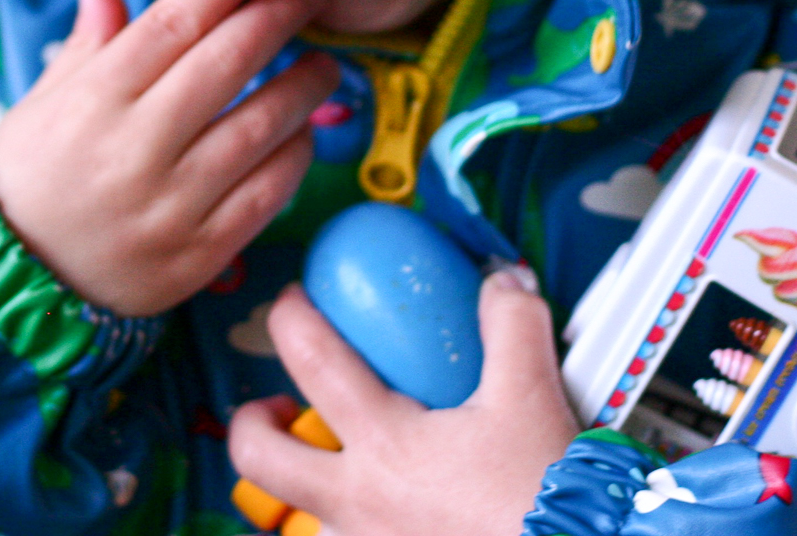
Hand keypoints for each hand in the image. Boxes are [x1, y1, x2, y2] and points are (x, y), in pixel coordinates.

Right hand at [0, 0, 339, 315]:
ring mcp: (170, 206)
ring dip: (303, 86)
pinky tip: (303, 131)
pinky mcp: (199, 255)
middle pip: (224, 65)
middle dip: (276, 16)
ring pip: (258, 128)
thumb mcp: (45, 103)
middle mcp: (134, 149)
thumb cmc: (31, 179)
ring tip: (322, 63)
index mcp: (93, 101)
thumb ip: (90, 42)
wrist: (14, 285)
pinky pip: (267, 194)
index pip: (172, 24)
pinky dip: (295, 155)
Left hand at [228, 271, 576, 535]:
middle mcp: (357, 503)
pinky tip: (393, 518)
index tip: (292, 301)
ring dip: (305, 488)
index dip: (291, 318)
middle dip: (254, 424)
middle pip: (260, 460)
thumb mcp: (532, 399)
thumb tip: (502, 284)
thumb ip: (512, 327)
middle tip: (275, 404)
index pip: (312, 360)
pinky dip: (354, 529)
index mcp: (384, 444)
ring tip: (340, 469)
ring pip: (298, 519)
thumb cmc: (542, 503)